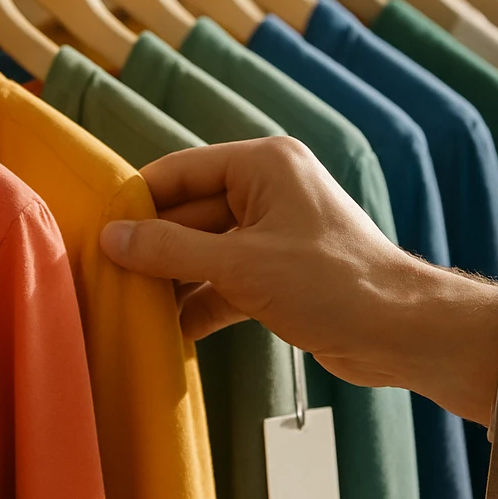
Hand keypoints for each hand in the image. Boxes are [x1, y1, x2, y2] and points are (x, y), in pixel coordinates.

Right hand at [99, 137, 497, 424]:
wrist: (401, 332)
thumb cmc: (331, 284)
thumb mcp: (240, 265)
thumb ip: (170, 249)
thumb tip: (112, 238)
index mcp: (263, 165)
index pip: (181, 171)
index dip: (138, 200)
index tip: (95, 229)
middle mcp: (268, 191)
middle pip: (189, 212)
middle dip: (152, 246)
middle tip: (104, 276)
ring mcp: (275, 235)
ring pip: (204, 251)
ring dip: (173, 280)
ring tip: (127, 307)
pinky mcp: (280, 275)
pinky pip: (225, 281)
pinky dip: (200, 303)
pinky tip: (169, 332)